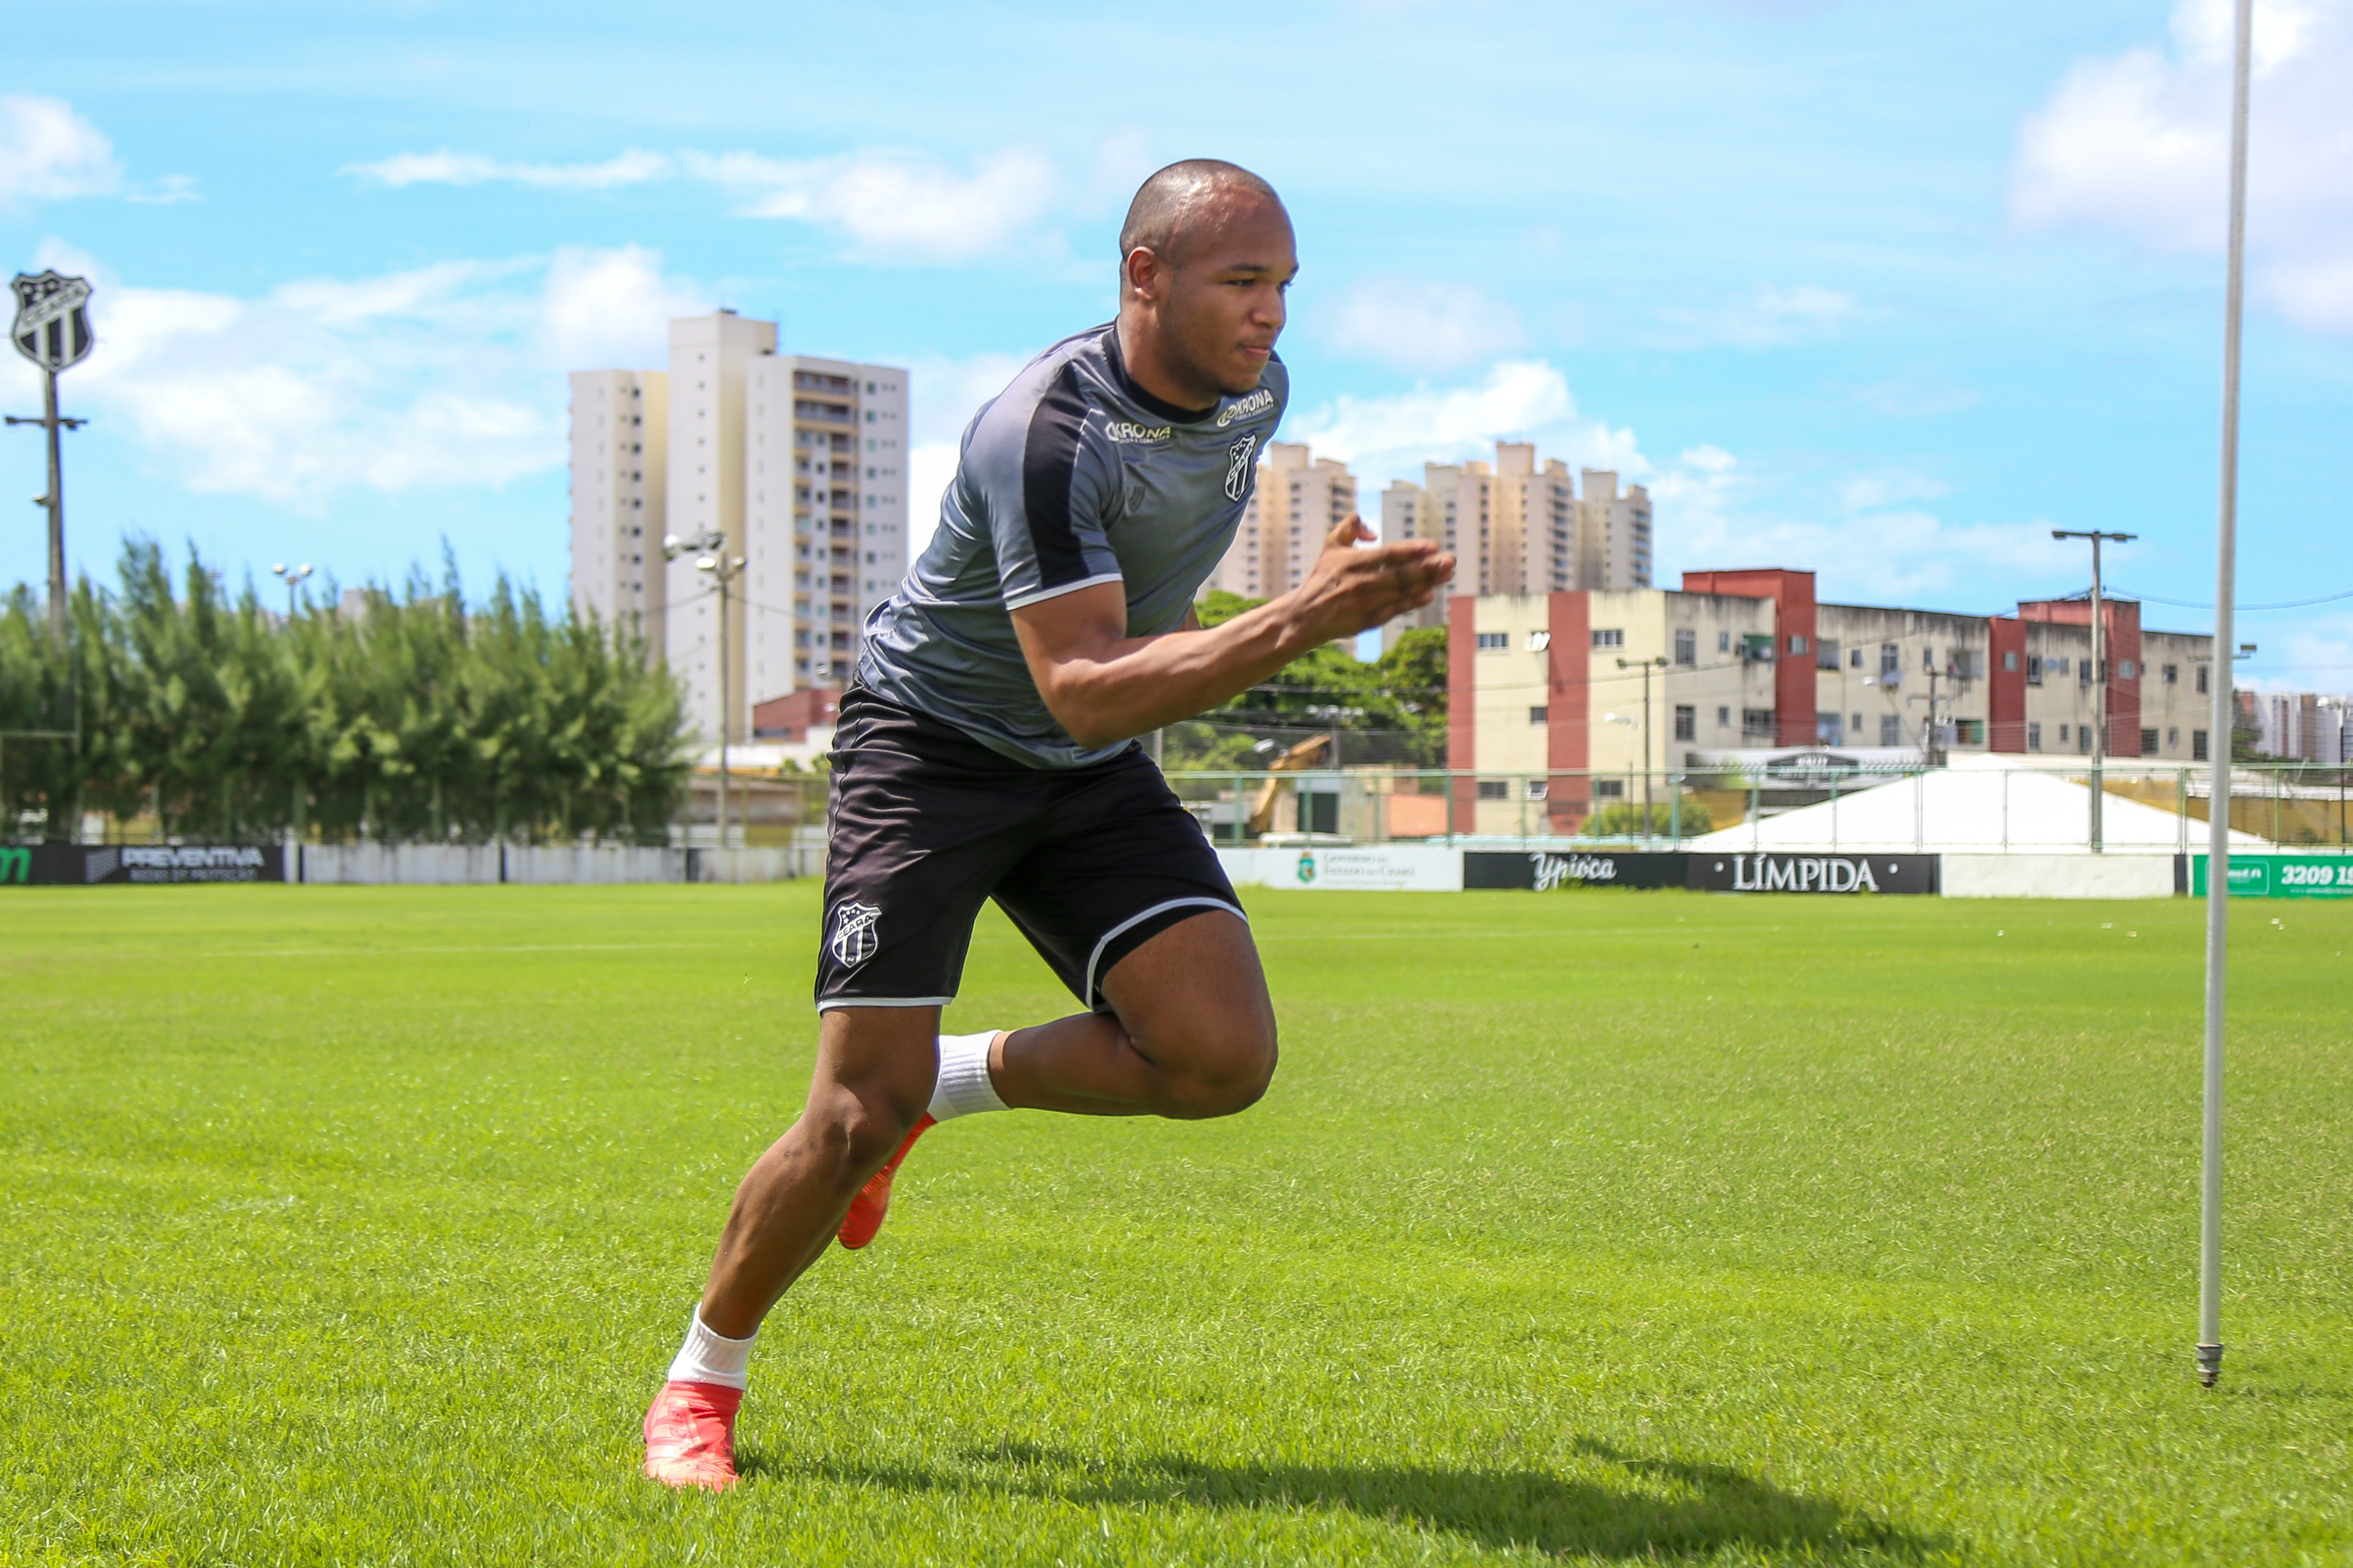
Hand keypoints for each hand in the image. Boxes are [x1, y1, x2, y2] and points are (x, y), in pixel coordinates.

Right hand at [1289, 516, 1454, 640]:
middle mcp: (1361, 583)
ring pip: (1402, 592)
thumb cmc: (1323, 576)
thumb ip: (1350, 526)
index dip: (1413, 550)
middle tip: (1450, 560)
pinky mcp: (1367, 621)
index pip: (1389, 554)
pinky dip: (1412, 603)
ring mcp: (1365, 604)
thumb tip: (1375, 532)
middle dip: (1428, 567)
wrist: (1305, 615)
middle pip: (1401, 574)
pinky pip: (1394, 610)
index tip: (1433, 546)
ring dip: (1427, 583)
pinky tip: (1429, 595)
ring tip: (1446, 574)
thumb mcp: (1331, 545)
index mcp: (1353, 562)